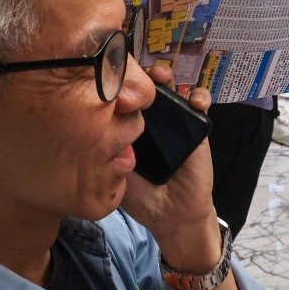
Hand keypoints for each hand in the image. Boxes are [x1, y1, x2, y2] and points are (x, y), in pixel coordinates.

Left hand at [121, 63, 223, 273]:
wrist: (171, 216)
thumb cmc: (140, 195)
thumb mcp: (115, 169)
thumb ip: (106, 149)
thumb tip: (88, 124)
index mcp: (129, 127)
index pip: (124, 97)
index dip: (118, 83)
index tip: (112, 76)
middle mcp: (151, 121)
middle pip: (145, 87)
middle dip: (141, 74)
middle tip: (137, 73)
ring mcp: (174, 123)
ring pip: (172, 89)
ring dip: (168, 76)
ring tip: (163, 76)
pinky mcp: (197, 131)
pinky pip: (200, 108)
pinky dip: (200, 98)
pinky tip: (195, 101)